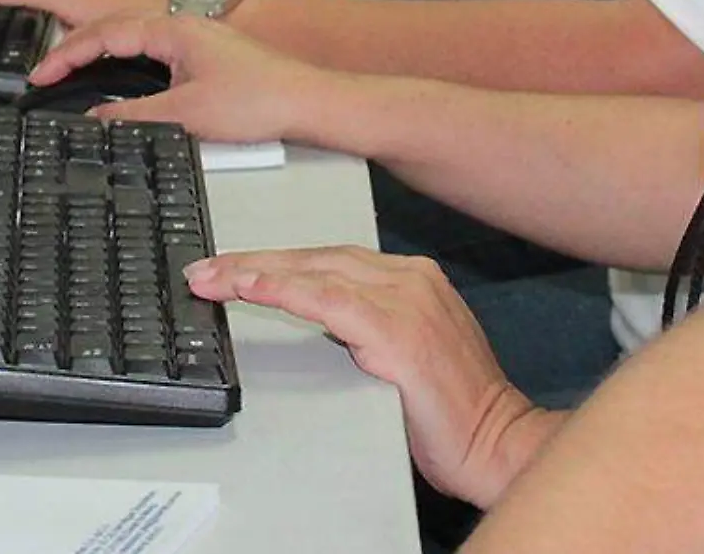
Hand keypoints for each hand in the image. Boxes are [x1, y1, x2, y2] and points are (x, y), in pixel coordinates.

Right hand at [31, 14, 321, 142]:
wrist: (309, 100)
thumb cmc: (260, 100)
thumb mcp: (186, 114)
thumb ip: (133, 116)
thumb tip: (95, 120)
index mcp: (173, 28)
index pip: (104, 32)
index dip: (67, 54)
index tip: (43, 74)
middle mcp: (182, 24)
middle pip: (114, 25)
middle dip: (76, 46)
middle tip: (48, 70)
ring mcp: (196, 36)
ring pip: (134, 33)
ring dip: (101, 47)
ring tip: (73, 66)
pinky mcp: (207, 52)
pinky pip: (152, 44)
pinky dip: (125, 55)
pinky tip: (121, 70)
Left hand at [186, 247, 551, 506]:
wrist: (498, 444)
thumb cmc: (452, 410)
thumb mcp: (401, 349)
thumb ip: (362, 322)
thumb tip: (311, 312)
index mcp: (412, 278)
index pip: (327, 259)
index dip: (273, 262)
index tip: (227, 268)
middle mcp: (411, 279)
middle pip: (314, 260)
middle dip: (253, 263)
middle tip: (204, 271)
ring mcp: (408, 300)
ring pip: (315, 273)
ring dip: (256, 274)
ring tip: (213, 280)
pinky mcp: (401, 331)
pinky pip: (329, 301)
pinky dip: (286, 291)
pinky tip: (252, 288)